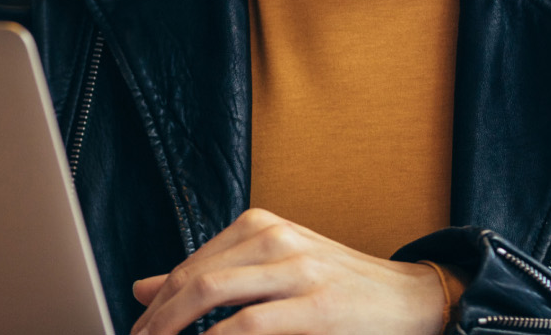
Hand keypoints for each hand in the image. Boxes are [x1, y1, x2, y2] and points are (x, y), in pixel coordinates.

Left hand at [129, 208, 448, 334]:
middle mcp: (276, 239)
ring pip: (214, 295)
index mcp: (261, 226)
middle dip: (159, 319)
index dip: (158, 304)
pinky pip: (250, 326)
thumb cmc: (337, 287)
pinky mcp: (318, 308)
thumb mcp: (270, 269)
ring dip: (176, 328)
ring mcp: (298, 271)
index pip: (191, 265)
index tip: (139, 330)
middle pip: (195, 280)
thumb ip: (210, 276)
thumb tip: (142, 289)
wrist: (411, 299)